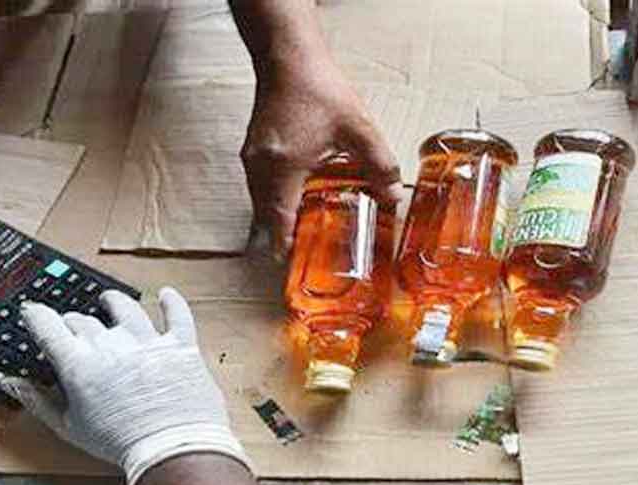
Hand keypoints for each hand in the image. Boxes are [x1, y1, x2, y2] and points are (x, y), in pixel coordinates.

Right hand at [1, 287, 249, 484]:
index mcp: (79, 363)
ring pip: (126, 308)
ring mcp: (146, 340)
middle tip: (69, 326)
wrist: (170, 448)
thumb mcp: (69, 427)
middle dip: (72, 320)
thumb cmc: (120, 443)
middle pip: (83, 319)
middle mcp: (111, 344)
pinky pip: (176, 315)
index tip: (32, 312)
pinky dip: (171, 302)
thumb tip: (11, 384)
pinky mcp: (178, 344)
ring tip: (108, 299)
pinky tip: (167, 294)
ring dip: (114, 301)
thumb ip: (37, 402)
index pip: (47, 324)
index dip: (36, 315)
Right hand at [241, 57, 398, 259]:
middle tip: (307, 253)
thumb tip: (394, 196)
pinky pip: (259, 188)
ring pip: (260, 204)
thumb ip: (379, 166)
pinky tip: (296, 198)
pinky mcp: (252, 151)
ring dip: (278, 219)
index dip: (287, 249)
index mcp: (283, 170)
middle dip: (285, 238)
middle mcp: (260, 170)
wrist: (288, 58)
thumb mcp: (358, 129)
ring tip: (303, 230)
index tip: (298, 266)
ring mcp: (252, 160)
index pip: (279, 224)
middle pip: (265, 219)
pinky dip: (273, 200)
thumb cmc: (315, 88)